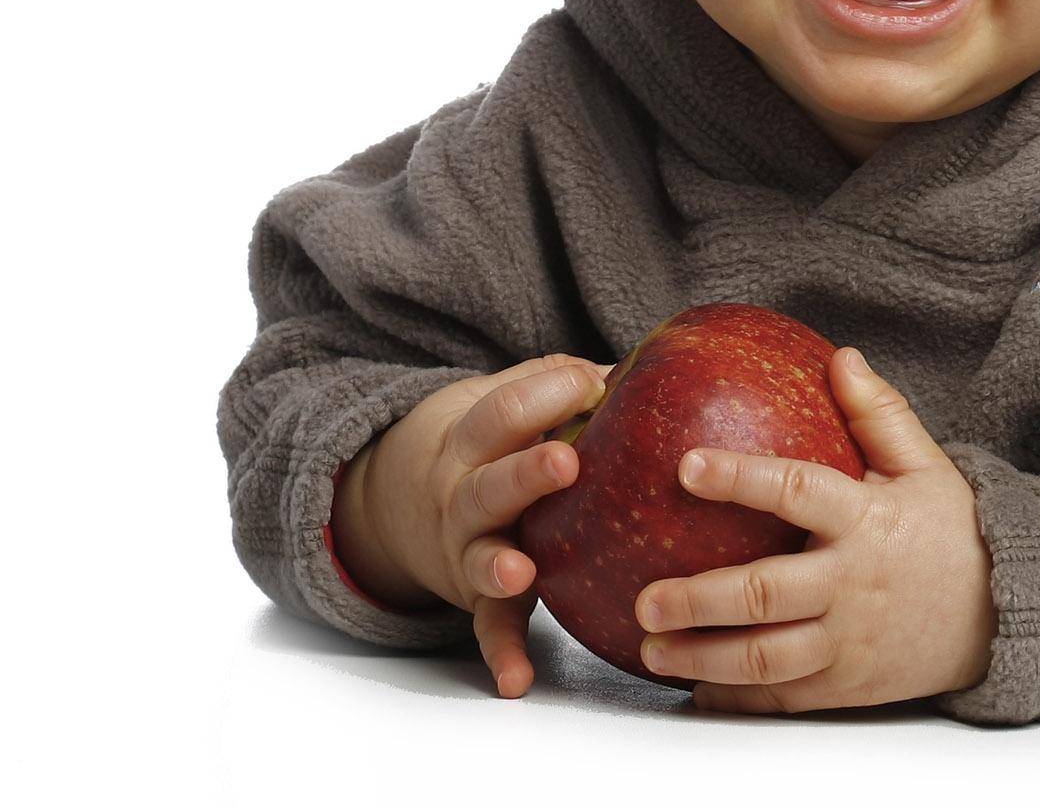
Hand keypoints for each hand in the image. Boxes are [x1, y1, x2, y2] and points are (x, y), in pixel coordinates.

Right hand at [335, 353, 610, 698]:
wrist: (396, 498)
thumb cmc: (486, 442)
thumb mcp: (503, 400)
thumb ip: (560, 382)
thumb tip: (643, 358)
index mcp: (472, 439)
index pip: (504, 410)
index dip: (547, 393)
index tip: (594, 383)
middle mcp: (462, 493)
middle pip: (489, 482)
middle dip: (525, 474)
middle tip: (565, 461)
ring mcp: (466, 548)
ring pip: (480, 556)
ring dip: (497, 565)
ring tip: (517, 571)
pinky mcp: (476, 597)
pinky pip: (489, 628)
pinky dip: (501, 653)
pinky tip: (516, 680)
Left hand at [632, 347, 997, 712]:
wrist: (1002, 615)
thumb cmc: (954, 534)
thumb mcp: (927, 468)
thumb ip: (880, 415)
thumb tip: (841, 358)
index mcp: (867, 520)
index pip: (798, 492)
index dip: (741, 479)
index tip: (687, 466)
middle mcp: (852, 584)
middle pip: (767, 595)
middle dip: (700, 600)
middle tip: (646, 598)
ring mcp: (849, 642)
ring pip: (767, 658)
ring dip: (704, 658)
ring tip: (652, 649)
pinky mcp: (847, 685)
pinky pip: (783, 699)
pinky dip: (736, 700)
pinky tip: (696, 690)